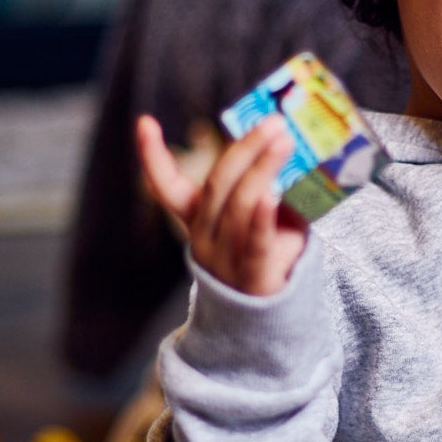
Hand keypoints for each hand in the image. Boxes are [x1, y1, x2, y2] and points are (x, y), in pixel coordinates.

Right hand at [136, 113, 307, 295]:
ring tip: (285, 143)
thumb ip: (273, 185)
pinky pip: (255, 243)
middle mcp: (203, 236)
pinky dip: (263, 217)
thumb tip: (298, 145)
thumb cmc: (267, 254)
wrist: (267, 319)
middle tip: (273, 122)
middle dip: (246, 149)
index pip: (166, 187)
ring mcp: (224, 259)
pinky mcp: (250, 277)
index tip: (143, 122)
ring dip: (263, 170)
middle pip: (218, 186)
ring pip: (239, 207)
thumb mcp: (262, 216)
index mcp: (196, 219)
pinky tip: (272, 193)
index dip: (152, 156)